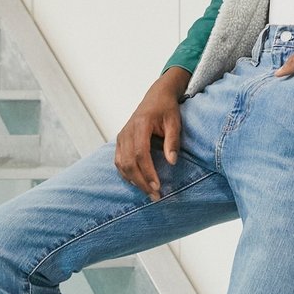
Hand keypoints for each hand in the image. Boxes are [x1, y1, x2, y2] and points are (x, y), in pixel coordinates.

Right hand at [115, 67, 189, 200]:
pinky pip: (119, 161)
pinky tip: (137, 183)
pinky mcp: (120, 141)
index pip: (141, 154)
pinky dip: (126, 174)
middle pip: (129, 162)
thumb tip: (172, 162)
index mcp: (140, 125)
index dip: (148, 172)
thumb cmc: (167, 109)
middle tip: (155, 196)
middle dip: (141, 182)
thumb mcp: (175, 122)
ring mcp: (121, 136)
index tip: (158, 186)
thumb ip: (173, 141)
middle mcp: (127, 132)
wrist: (156, 96)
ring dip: (133, 181)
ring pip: (121, 164)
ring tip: (148, 193)